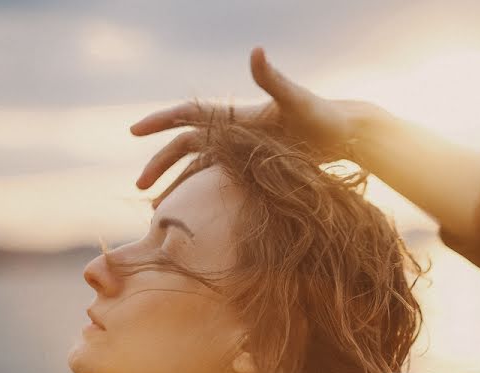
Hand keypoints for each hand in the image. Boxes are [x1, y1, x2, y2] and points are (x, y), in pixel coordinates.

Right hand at [130, 46, 374, 190]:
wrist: (344, 134)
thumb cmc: (322, 116)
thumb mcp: (296, 99)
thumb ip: (273, 79)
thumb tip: (257, 51)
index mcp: (236, 116)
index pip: (189, 116)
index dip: (161, 121)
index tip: (134, 130)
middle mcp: (233, 133)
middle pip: (186, 147)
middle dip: (160, 164)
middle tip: (140, 187)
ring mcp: (243, 151)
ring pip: (200, 168)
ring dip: (178, 185)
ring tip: (156, 210)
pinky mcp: (254, 167)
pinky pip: (220, 182)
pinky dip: (203, 195)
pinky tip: (194, 213)